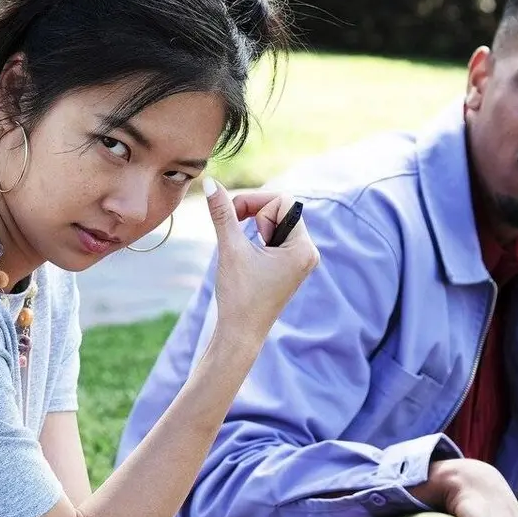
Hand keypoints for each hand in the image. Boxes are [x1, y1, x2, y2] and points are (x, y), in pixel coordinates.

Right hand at [204, 177, 318, 342]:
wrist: (240, 334)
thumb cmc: (239, 295)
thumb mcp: (230, 248)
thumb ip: (223, 212)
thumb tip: (210, 182)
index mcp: (303, 247)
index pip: (283, 201)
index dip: (255, 202)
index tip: (233, 214)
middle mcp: (308, 252)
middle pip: (280, 209)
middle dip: (255, 215)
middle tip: (236, 234)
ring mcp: (299, 259)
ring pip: (275, 221)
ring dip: (254, 227)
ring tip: (244, 252)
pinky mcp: (289, 265)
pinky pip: (274, 236)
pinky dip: (257, 238)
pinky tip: (247, 257)